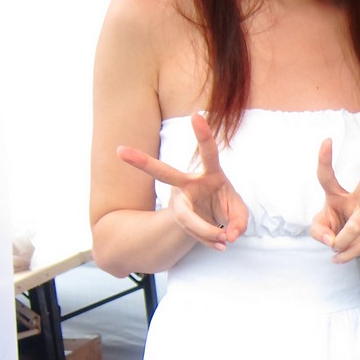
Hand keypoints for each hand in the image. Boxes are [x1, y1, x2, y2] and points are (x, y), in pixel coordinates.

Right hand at [117, 112, 247, 249]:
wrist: (214, 224)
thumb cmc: (226, 207)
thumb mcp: (240, 212)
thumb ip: (240, 221)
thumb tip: (229, 236)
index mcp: (210, 174)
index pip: (208, 153)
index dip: (203, 135)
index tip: (196, 115)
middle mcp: (187, 185)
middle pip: (163, 173)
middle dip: (141, 162)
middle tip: (119, 151)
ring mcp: (180, 202)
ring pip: (188, 219)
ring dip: (210, 233)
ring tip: (226, 240)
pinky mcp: (178, 219)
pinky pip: (195, 235)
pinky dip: (212, 242)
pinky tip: (220, 244)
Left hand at [310, 139, 359, 263]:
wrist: (354, 245)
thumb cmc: (333, 227)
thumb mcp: (319, 228)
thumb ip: (318, 232)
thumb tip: (331, 240)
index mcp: (336, 195)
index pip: (327, 176)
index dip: (325, 159)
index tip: (327, 139)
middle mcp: (356, 200)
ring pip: (354, 227)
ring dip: (341, 243)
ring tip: (335, 248)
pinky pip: (358, 245)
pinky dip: (344, 255)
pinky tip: (339, 257)